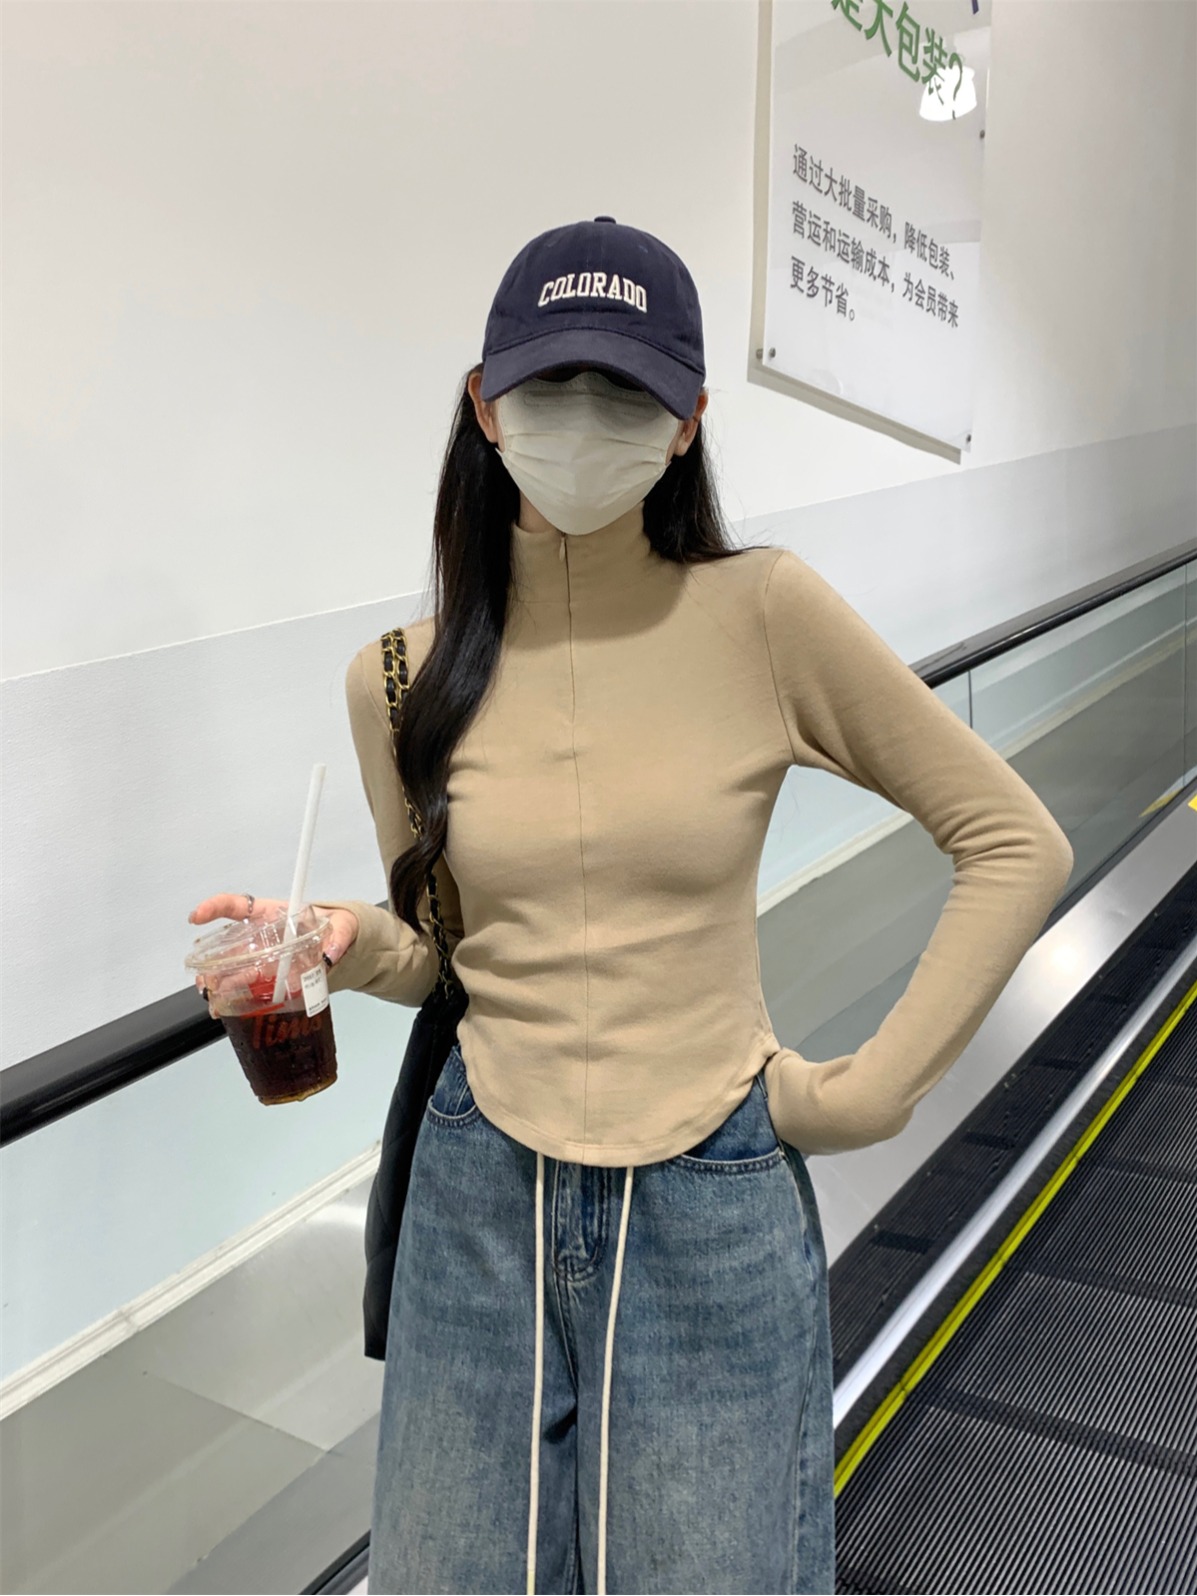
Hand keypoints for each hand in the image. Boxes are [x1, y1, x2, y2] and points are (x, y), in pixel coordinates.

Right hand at [187, 893, 358, 1016]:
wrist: (339, 945)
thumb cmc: (333, 927)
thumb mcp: (343, 925)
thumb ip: (340, 934)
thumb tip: (331, 952)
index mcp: (272, 914)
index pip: (238, 905)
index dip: (214, 907)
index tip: (196, 916)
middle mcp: (260, 935)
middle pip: (228, 944)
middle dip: (212, 960)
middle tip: (207, 976)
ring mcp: (261, 957)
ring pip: (231, 967)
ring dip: (219, 981)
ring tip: (213, 996)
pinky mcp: (267, 976)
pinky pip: (245, 985)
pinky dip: (233, 997)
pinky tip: (224, 1007)